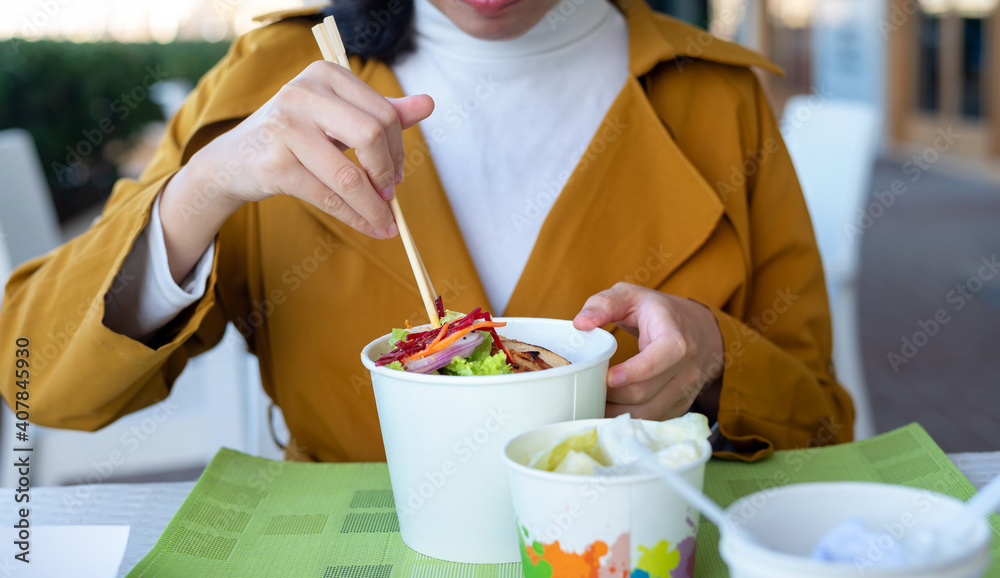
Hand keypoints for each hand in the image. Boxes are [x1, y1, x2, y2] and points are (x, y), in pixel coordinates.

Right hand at [174, 60, 434, 238]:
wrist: (233, 160)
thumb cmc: (295, 136)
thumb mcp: (337, 117)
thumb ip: (382, 112)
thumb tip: (428, 104)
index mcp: (325, 74)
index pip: (383, 113)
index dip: (398, 149)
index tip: (397, 174)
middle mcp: (303, 93)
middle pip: (372, 136)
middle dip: (388, 173)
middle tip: (390, 194)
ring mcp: (285, 127)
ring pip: (350, 175)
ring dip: (374, 206)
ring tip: (386, 222)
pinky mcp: (275, 163)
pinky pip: (328, 197)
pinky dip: (355, 216)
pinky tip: (369, 227)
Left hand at [573, 283, 724, 420]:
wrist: (703, 330)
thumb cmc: (661, 312)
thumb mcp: (633, 295)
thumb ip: (604, 304)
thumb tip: (580, 323)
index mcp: (676, 338)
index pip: (658, 360)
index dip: (633, 372)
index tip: (607, 376)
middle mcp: (686, 368)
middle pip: (645, 393)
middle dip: (611, 395)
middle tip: (587, 388)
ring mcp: (686, 389)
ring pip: (648, 413)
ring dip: (616, 413)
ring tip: (594, 403)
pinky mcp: (681, 405)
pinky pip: (653, 420)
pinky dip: (629, 419)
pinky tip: (611, 410)